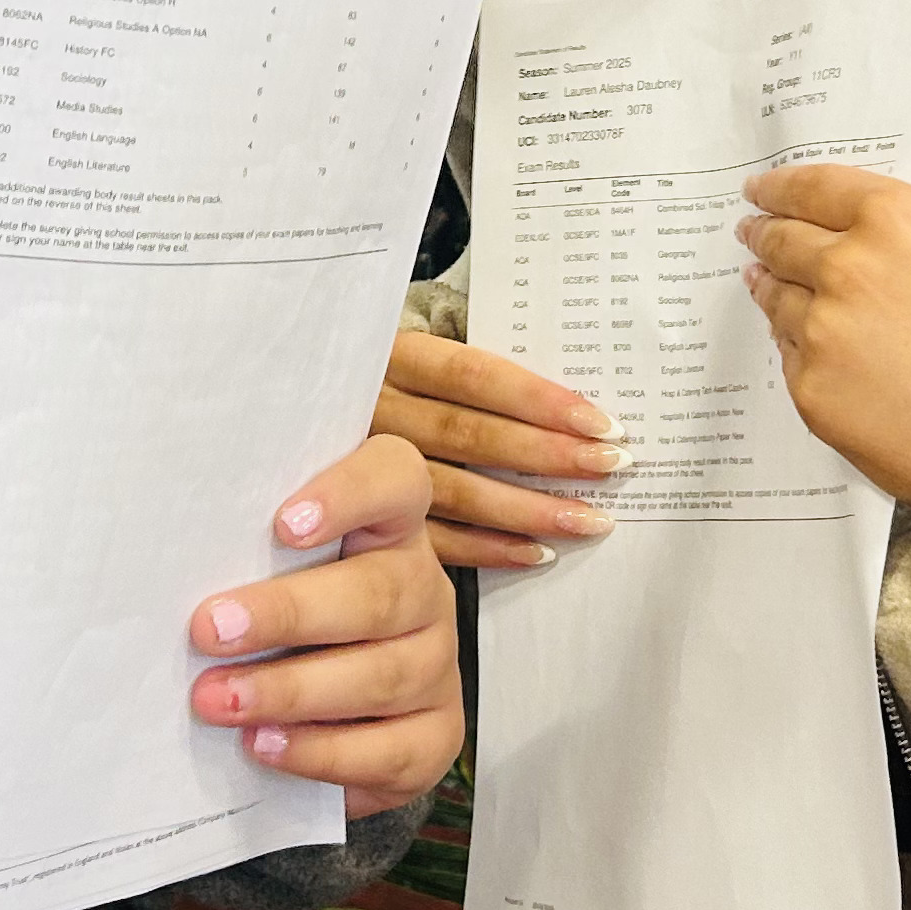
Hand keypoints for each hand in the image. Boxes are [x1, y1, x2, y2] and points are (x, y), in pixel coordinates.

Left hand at [188, 435, 461, 818]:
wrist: (328, 705)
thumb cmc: (284, 613)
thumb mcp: (268, 566)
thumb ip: (241, 547)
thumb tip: (166, 553)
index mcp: (390, 526)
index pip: (395, 481)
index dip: (349, 496)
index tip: (282, 524)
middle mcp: (424, 588)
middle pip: (380, 591)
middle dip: (288, 614)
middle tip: (210, 630)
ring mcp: (438, 662)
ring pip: (383, 675)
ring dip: (290, 691)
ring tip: (217, 700)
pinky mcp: (437, 733)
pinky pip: (391, 749)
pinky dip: (322, 752)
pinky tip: (264, 744)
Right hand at [374, 327, 627, 568]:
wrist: (300, 422)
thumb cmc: (386, 384)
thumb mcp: (415, 356)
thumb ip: (471, 376)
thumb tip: (567, 406)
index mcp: (392, 358)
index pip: (472, 375)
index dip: (538, 399)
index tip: (599, 422)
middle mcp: (374, 409)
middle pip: (469, 433)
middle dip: (547, 454)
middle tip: (611, 467)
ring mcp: (361, 467)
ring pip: (454, 491)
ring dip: (527, 508)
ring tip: (588, 520)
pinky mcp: (361, 520)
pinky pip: (431, 539)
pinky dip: (487, 548)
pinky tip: (536, 553)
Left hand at [737, 166, 910, 630]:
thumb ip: (907, 255)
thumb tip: (863, 261)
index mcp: (896, 218)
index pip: (812, 189)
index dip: (779, 189)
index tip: (759, 190)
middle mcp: (847, 266)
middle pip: (782, 241)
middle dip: (764, 236)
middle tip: (752, 232)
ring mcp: (823, 331)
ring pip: (779, 303)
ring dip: (772, 293)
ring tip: (764, 287)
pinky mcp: (813, 394)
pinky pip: (795, 364)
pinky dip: (804, 356)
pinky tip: (821, 361)